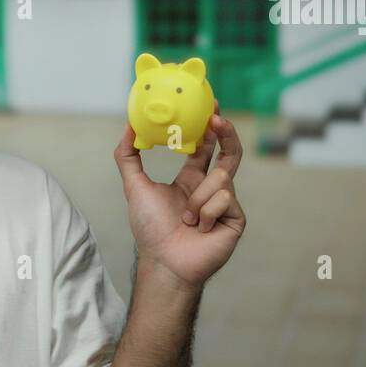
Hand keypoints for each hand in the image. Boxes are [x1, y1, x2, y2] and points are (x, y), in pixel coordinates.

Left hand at [113, 103, 246, 289]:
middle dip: (226, 133)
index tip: (212, 105)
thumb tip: (128, 125)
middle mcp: (211, 189)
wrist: (165, 261)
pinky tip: (200, 229)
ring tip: (187, 219)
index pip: (205, 147)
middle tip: (217, 117)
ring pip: (221, 178)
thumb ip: (128, 155)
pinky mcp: (237, 218)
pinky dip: (207, 212)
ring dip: (199, 197)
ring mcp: (226, 203)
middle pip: (229, 153)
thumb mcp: (135, 186)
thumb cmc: (150, 228)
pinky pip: (225, 198)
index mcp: (191, 179)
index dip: (210, 127)